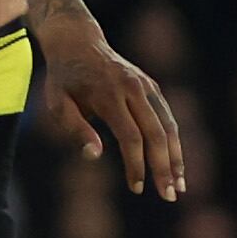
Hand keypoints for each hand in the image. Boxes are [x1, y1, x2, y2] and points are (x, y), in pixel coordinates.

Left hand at [34, 8, 185, 201]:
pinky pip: (167, 117)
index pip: (130, 136)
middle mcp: (132, 88)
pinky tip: (175, 163)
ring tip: (179, 185)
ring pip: (168, 125)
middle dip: (164, 167)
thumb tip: (94, 156)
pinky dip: (174, 141)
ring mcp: (145, 85)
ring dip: (176, 157)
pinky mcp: (151, 86)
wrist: (77, 41)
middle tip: (169, 196)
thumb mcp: (57, 102)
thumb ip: (75, 128)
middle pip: (156, 133)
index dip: (136, 164)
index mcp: (109, 94)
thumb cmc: (63, 78)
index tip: (137, 188)